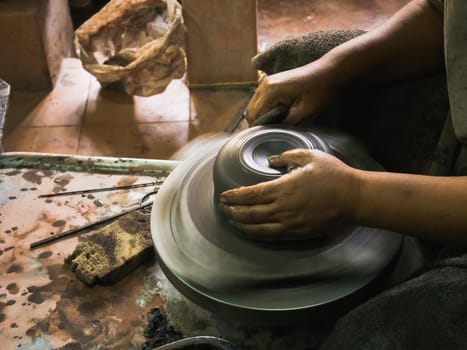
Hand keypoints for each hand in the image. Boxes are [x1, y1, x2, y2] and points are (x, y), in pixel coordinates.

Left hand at [219, 149, 359, 239]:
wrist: (355, 199)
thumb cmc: (334, 175)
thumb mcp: (310, 156)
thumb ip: (287, 156)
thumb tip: (272, 161)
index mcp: (284, 188)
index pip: (250, 194)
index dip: (234, 196)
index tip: (224, 196)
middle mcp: (283, 208)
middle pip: (249, 214)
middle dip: (232, 212)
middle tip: (223, 209)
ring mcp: (290, 224)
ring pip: (258, 228)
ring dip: (242, 225)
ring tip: (232, 222)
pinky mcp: (298, 234)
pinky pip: (272, 236)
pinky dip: (257, 235)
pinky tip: (251, 232)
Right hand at [245, 60, 340, 125]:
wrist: (328, 71)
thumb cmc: (320, 89)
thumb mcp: (305, 111)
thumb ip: (286, 123)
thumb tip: (273, 132)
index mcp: (271, 90)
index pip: (255, 116)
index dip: (260, 130)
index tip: (269, 138)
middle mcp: (264, 84)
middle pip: (251, 111)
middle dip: (259, 124)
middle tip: (273, 133)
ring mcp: (266, 81)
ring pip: (254, 106)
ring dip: (262, 117)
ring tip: (277, 124)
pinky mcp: (271, 82)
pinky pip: (261, 100)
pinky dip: (265, 110)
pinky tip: (278, 115)